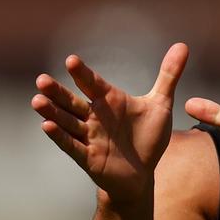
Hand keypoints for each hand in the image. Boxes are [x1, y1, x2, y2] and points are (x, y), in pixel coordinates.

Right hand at [32, 43, 187, 203]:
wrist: (143, 174)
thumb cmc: (148, 138)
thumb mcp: (161, 105)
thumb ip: (168, 76)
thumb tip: (182, 45)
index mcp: (109, 100)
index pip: (92, 83)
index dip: (83, 73)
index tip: (72, 60)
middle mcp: (94, 116)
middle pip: (71, 101)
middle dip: (56, 92)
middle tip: (41, 80)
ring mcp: (89, 137)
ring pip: (66, 122)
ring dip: (52, 112)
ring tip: (37, 101)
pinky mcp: (88, 157)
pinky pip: (71, 146)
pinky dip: (60, 137)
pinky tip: (46, 126)